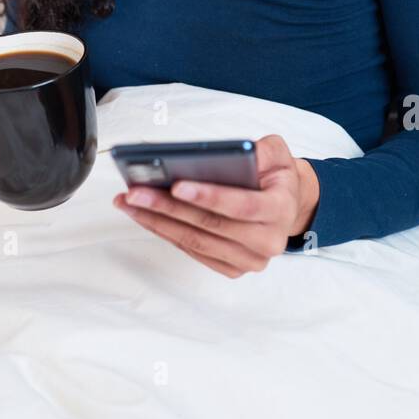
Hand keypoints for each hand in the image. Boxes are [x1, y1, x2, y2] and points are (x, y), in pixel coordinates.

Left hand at [112, 135, 320, 276]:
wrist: (287, 205)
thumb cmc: (276, 176)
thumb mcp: (277, 153)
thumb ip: (261, 150)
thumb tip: (225, 154)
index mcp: (280, 210)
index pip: (242, 206)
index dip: (209, 196)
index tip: (177, 185)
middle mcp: (268, 241)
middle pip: (210, 225)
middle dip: (168, 207)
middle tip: (136, 191)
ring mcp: (249, 260)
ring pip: (195, 241)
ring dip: (158, 221)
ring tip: (130, 202)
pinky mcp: (232, 268)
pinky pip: (193, 250)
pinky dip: (166, 233)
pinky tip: (145, 215)